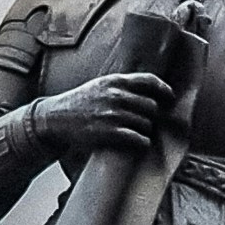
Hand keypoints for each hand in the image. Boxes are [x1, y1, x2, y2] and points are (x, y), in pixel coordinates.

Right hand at [39, 71, 172, 154]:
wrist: (56, 118)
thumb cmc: (80, 103)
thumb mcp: (100, 85)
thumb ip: (122, 86)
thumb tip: (148, 90)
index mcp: (115, 81)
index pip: (149, 81)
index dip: (164, 90)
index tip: (169, 98)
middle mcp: (116, 96)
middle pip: (152, 106)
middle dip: (152, 116)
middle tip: (149, 121)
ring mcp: (114, 114)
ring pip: (147, 124)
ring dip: (146, 131)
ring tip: (140, 133)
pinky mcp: (110, 133)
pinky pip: (139, 139)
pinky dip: (142, 143)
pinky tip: (139, 143)